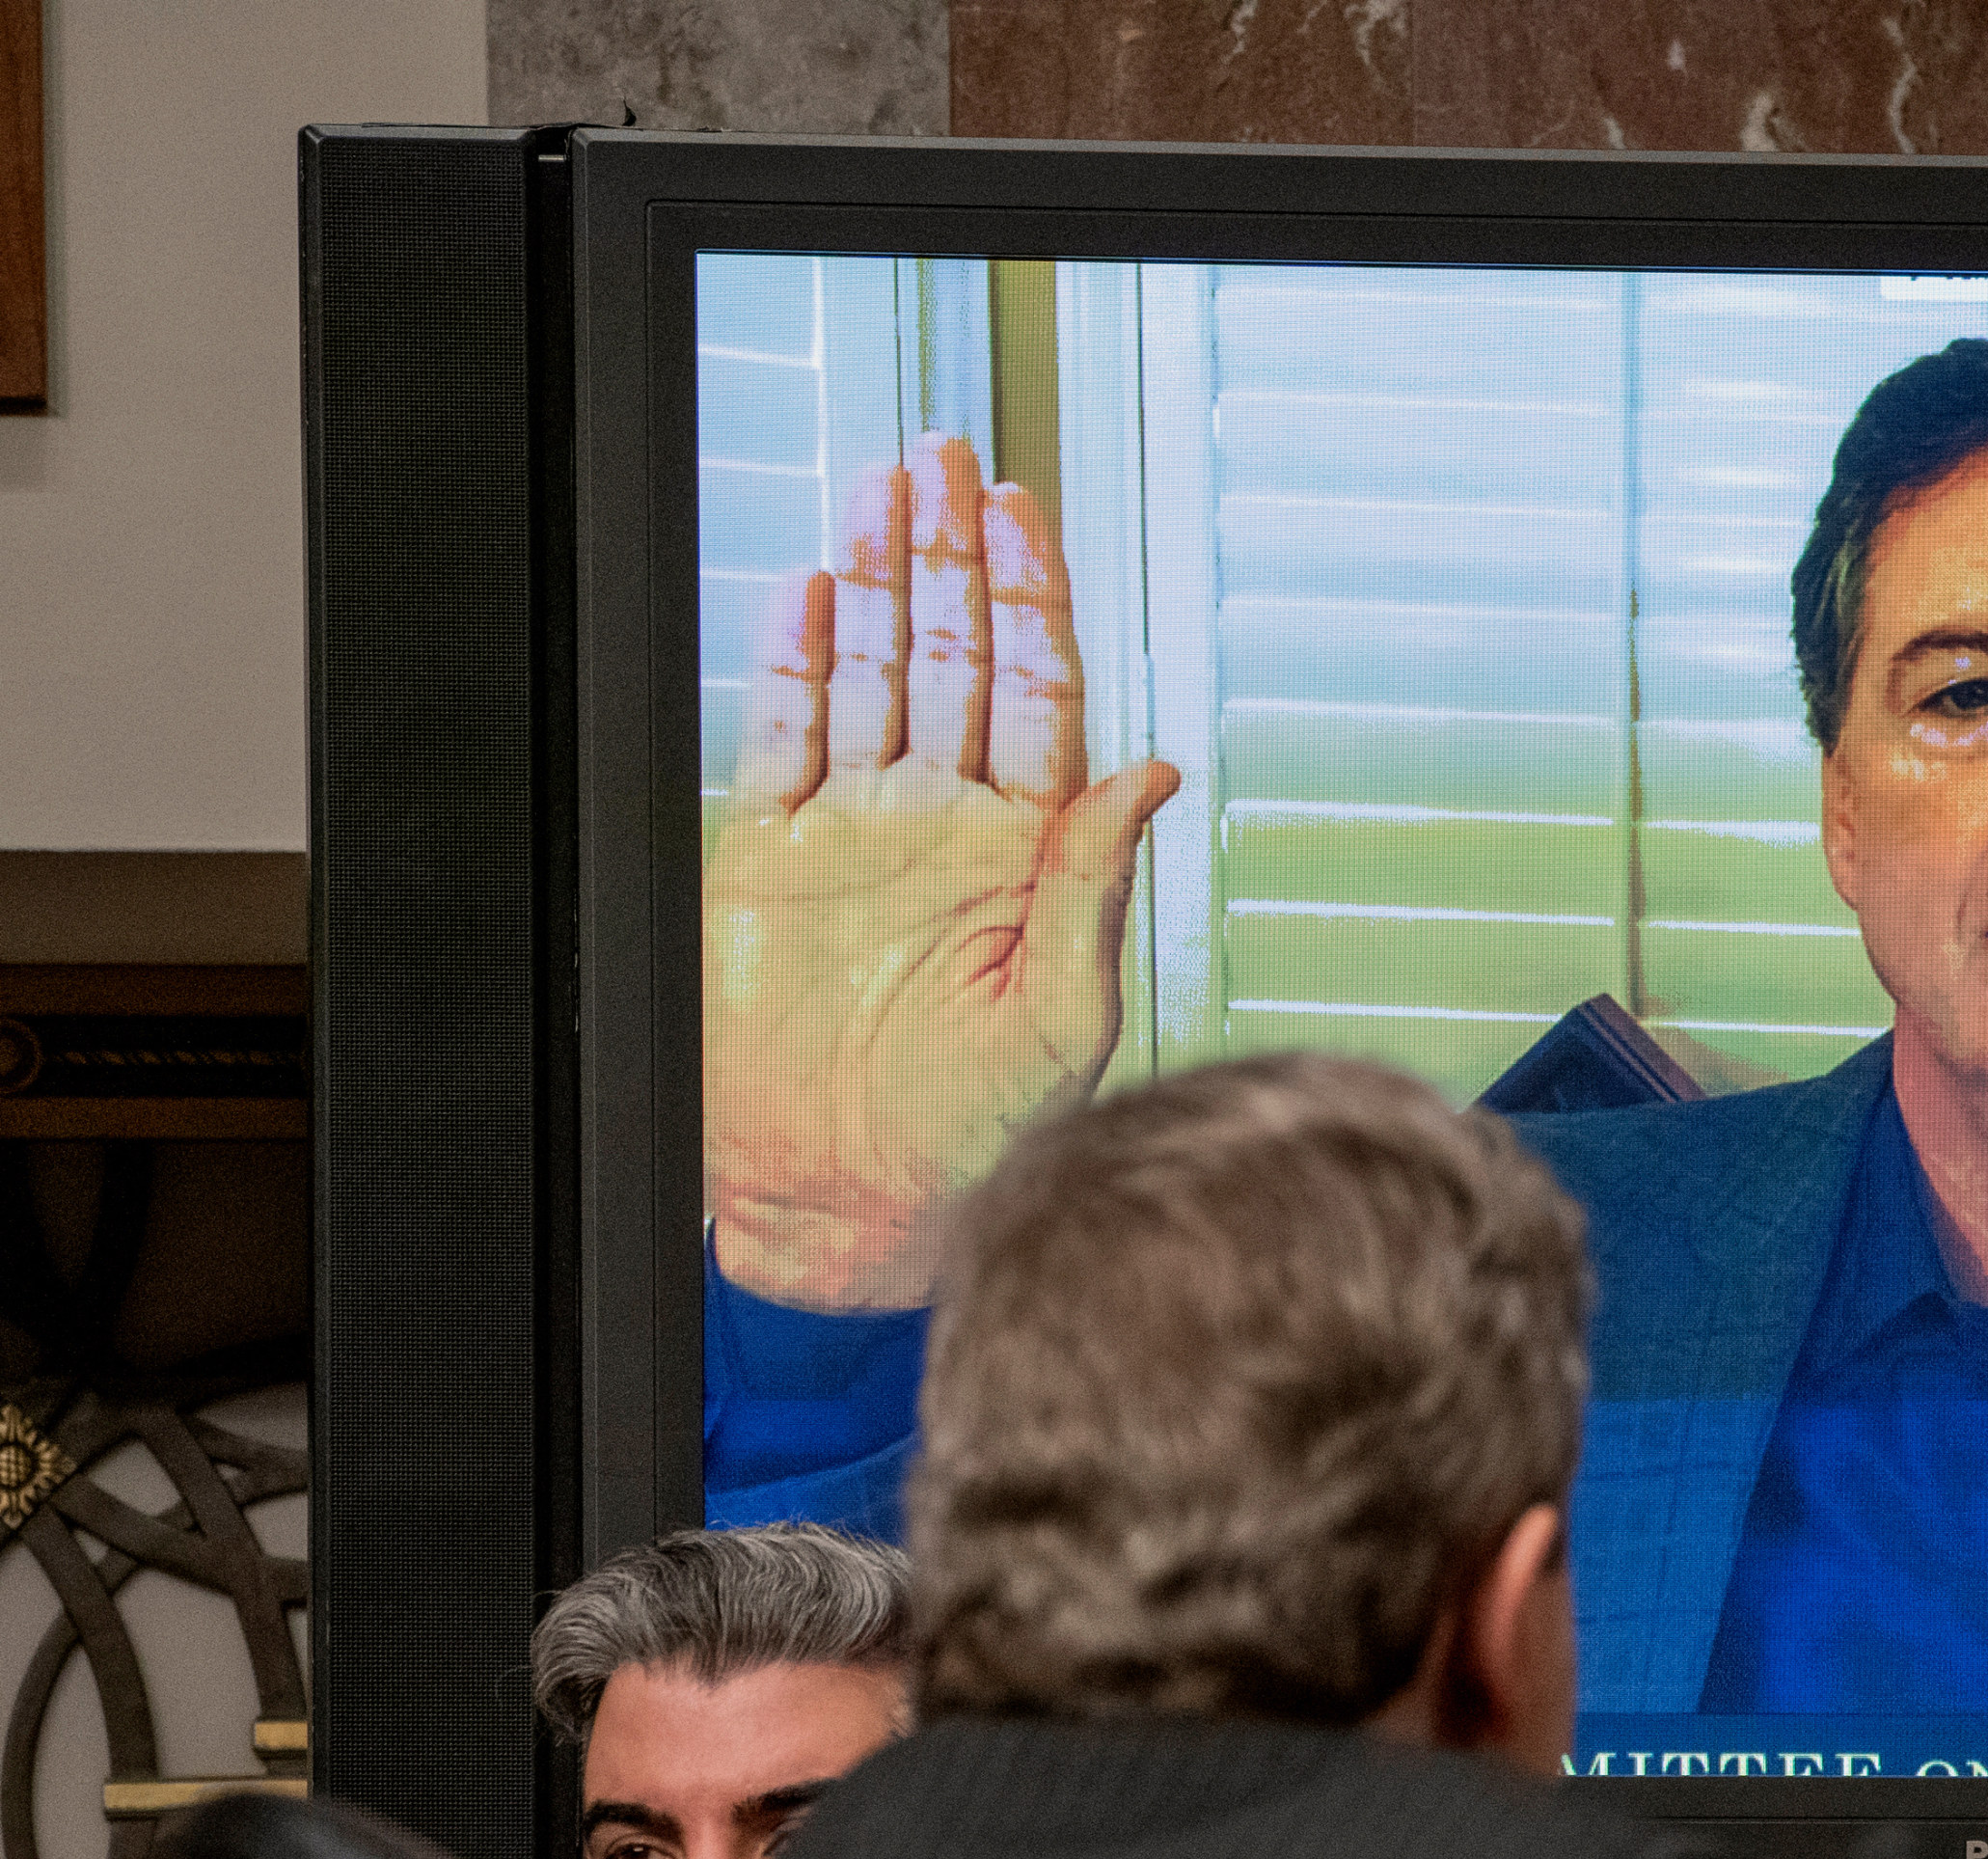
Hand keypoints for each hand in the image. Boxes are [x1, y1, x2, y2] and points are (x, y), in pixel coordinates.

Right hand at [704, 433, 1179, 1309]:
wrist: (857, 1203)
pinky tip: (806, 590)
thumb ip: (1096, 885)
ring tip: (885, 491)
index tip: (1024, 516)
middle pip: (950, 655)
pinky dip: (791, 658)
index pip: (1034, 694)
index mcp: (1025, 853)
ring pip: (870, 674)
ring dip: (876, 581)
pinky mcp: (769, 861)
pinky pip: (783, 735)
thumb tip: (1151, 772)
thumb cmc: (984, 1136)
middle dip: (951, 556)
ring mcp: (856, 837)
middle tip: (949, 459)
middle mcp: (944, 830)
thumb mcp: (1068, 1015)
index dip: (1029, 600)